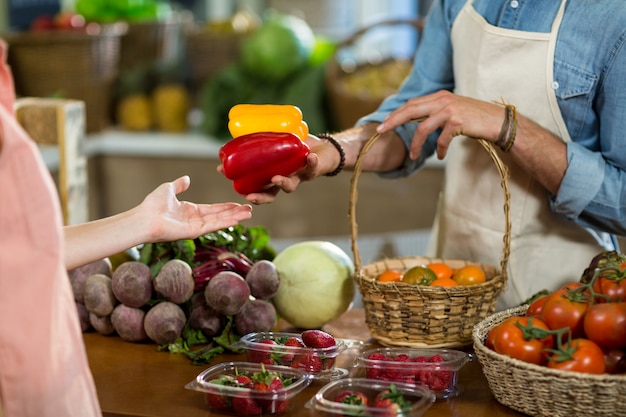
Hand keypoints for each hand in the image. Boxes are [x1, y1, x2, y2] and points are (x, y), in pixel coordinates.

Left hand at [139, 176, 251, 240]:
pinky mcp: (194, 232)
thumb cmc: (152, 205)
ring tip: (249, 214)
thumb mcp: (168, 189)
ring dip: (234, 217)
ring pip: (219, 221)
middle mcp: (195, 220)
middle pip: (220, 215)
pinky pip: (212, 226)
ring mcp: (195, 227)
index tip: (238, 204)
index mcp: (190, 210)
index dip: (226, 206)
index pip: (213, 209)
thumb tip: (187, 178)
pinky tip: (236, 220)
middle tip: (250, 209)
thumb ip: (179, 185)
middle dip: (235, 212)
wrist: (144, 218)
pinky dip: (225, 223)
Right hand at [216, 136, 329, 204]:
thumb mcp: (278, 144)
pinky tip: (310, 156)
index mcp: (274, 175)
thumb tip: (234, 141)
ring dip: (283, 183)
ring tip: (276, 178)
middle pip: (272, 194)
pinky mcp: (314, 170)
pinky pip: (312, 168)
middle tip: (250, 197)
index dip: (246, 187)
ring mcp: (299, 177)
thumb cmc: (298, 147)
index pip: (259, 187)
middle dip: (261, 197)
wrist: (326, 149)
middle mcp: (286, 180)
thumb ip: (261, 143)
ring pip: (290, 186)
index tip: (233, 186)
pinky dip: (311, 162)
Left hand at [376, 90, 504, 159]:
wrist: (498, 121)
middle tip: (380, 131)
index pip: (412, 103)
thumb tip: (417, 121)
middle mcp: (442, 100)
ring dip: (415, 145)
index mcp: (439, 96)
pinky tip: (441, 156)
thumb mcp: (453, 110)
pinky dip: (439, 150)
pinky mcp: (457, 122)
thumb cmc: (475, 118)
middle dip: (393, 121)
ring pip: (423, 129)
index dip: (396, 113)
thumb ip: (436, 112)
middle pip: (410, 110)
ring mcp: (450, 110)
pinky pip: (441, 139)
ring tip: (412, 156)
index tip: (384, 123)